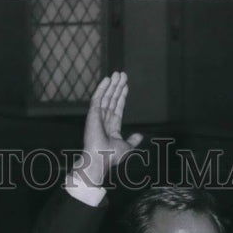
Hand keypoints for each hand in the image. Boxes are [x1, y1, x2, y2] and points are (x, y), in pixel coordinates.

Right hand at [69, 71, 143, 188]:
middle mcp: (103, 121)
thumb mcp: (126, 147)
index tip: (125, 86)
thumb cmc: (111, 156)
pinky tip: (107, 79)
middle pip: (111, 100)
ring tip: (118, 73)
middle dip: (117, 87)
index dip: (121, 97)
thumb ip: (133, 140)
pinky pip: (97, 98)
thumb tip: (140, 135)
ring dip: (111, 85)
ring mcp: (97, 117)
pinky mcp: (92, 114)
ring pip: (105, 97)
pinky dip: (102, 88)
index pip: (117, 108)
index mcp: (111, 128)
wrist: (100, 159)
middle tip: (122, 74)